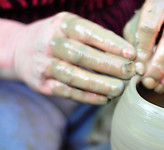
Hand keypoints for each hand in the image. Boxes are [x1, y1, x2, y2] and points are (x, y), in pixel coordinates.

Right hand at [12, 12, 135, 103]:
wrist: (21, 50)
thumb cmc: (61, 39)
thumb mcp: (74, 29)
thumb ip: (98, 40)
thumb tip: (131, 57)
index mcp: (63, 24)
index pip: (89, 33)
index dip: (111, 44)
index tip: (132, 54)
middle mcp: (51, 42)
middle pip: (82, 55)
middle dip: (109, 65)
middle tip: (129, 72)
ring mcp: (45, 64)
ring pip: (73, 76)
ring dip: (99, 84)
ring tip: (119, 89)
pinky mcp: (42, 84)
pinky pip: (66, 92)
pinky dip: (87, 97)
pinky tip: (104, 99)